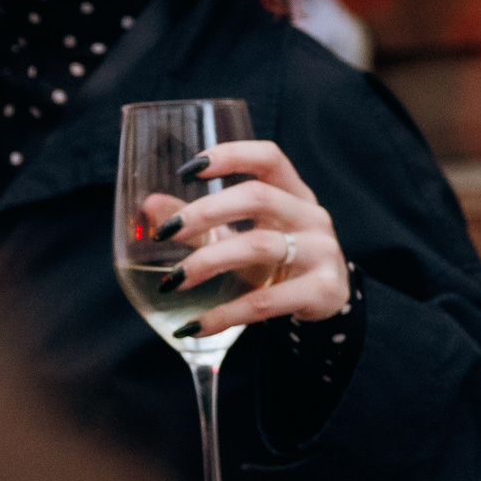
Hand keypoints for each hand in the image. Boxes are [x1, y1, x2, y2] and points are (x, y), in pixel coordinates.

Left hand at [142, 139, 348, 334]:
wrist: (330, 302)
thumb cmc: (282, 259)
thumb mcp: (247, 234)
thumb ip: (202, 221)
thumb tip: (150, 206)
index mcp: (294, 193)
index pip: (269, 157)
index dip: (231, 155)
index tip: (189, 169)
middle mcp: (310, 216)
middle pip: (258, 197)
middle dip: (206, 212)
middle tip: (167, 233)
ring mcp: (321, 252)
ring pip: (259, 246)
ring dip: (208, 261)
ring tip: (173, 281)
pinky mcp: (321, 290)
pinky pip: (266, 301)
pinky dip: (225, 314)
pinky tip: (194, 326)